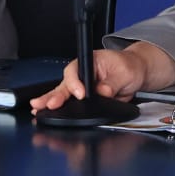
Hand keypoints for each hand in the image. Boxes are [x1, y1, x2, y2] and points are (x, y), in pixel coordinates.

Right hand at [30, 43, 174, 112]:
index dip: (75, 82)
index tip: (81, 94)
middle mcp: (83, 73)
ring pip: (63, 94)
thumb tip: (103, 92)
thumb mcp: (126, 72)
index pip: (77, 70)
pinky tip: (48, 114)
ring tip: (38, 110)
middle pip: (65, 83)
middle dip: (55, 94)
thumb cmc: (130, 67)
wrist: (136, 73)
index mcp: (91, 61)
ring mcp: (82, 86)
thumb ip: (113, 82)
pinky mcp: (84, 98)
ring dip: (52, 102)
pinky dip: (60, 110)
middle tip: (48, 104)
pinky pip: (70, 103)